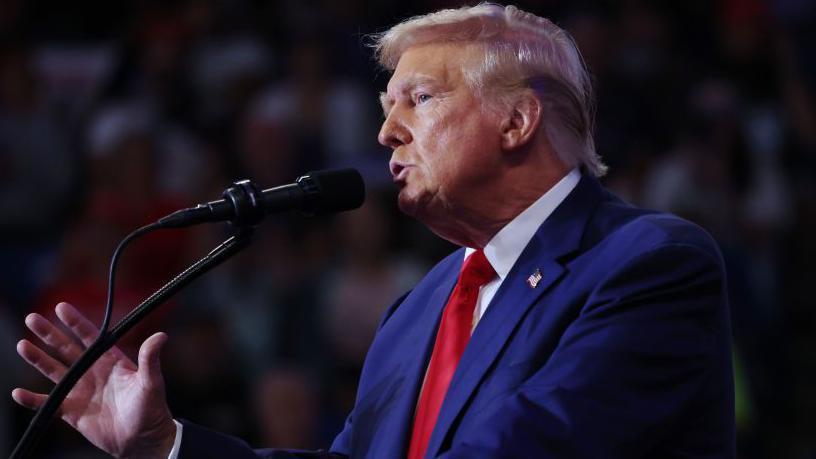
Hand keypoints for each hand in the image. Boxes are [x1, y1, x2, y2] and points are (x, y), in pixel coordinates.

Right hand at [12, 302, 176, 458]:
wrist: (142, 440)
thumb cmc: (151, 409)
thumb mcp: (151, 382)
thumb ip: (150, 359)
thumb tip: (161, 336)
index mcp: (110, 361)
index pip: (90, 337)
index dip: (75, 322)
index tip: (61, 307)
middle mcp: (92, 372)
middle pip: (66, 349)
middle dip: (49, 334)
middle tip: (32, 318)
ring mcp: (81, 391)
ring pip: (54, 371)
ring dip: (38, 359)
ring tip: (22, 345)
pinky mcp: (72, 411)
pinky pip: (48, 404)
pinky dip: (32, 400)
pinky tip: (17, 394)